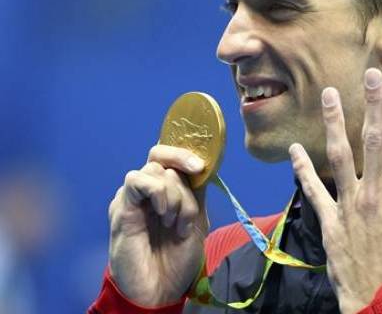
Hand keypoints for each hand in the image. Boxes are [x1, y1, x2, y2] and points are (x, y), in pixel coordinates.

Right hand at [108, 145, 209, 305]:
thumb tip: (201, 164)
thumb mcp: (196, 220)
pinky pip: (136, 180)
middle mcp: (148, 190)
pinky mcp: (121, 207)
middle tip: (197, 172)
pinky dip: (156, 192)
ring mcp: (134, 198)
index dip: (185, 151)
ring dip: (175, 193)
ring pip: (155, 169)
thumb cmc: (178, 258)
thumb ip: (196, 192)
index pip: (169, 155)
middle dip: (182, 161)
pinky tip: (163, 214)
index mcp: (167, 190)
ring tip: (175, 221)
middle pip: (160, 154)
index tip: (202, 164)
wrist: (161, 289)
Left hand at [289, 69, 381, 313]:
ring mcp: (349, 205)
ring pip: (340, 156)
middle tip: (371, 75)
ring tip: (329, 94)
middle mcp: (374, 193)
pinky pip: (314, 190)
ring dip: (334, 123)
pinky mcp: (330, 220)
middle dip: (374, 105)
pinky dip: (302, 169)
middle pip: (374, 140)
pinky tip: (294, 149)